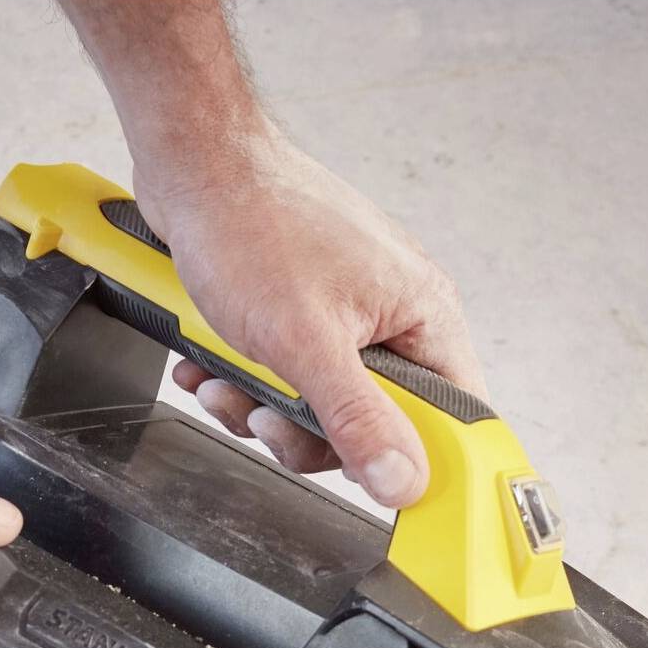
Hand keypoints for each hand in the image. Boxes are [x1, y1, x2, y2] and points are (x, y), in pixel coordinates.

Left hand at [134, 131, 487, 507]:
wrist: (195, 164)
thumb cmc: (254, 223)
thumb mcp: (306, 343)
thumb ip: (357, 419)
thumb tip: (402, 480)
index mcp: (423, 316)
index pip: (453, 416)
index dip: (415, 459)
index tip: (373, 483)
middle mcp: (395, 316)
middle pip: (375, 424)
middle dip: (306, 433)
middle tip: (268, 419)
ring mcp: (349, 314)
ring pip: (321, 406)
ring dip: (263, 409)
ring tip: (225, 384)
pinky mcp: (303, 312)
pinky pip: (288, 376)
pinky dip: (245, 381)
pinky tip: (211, 367)